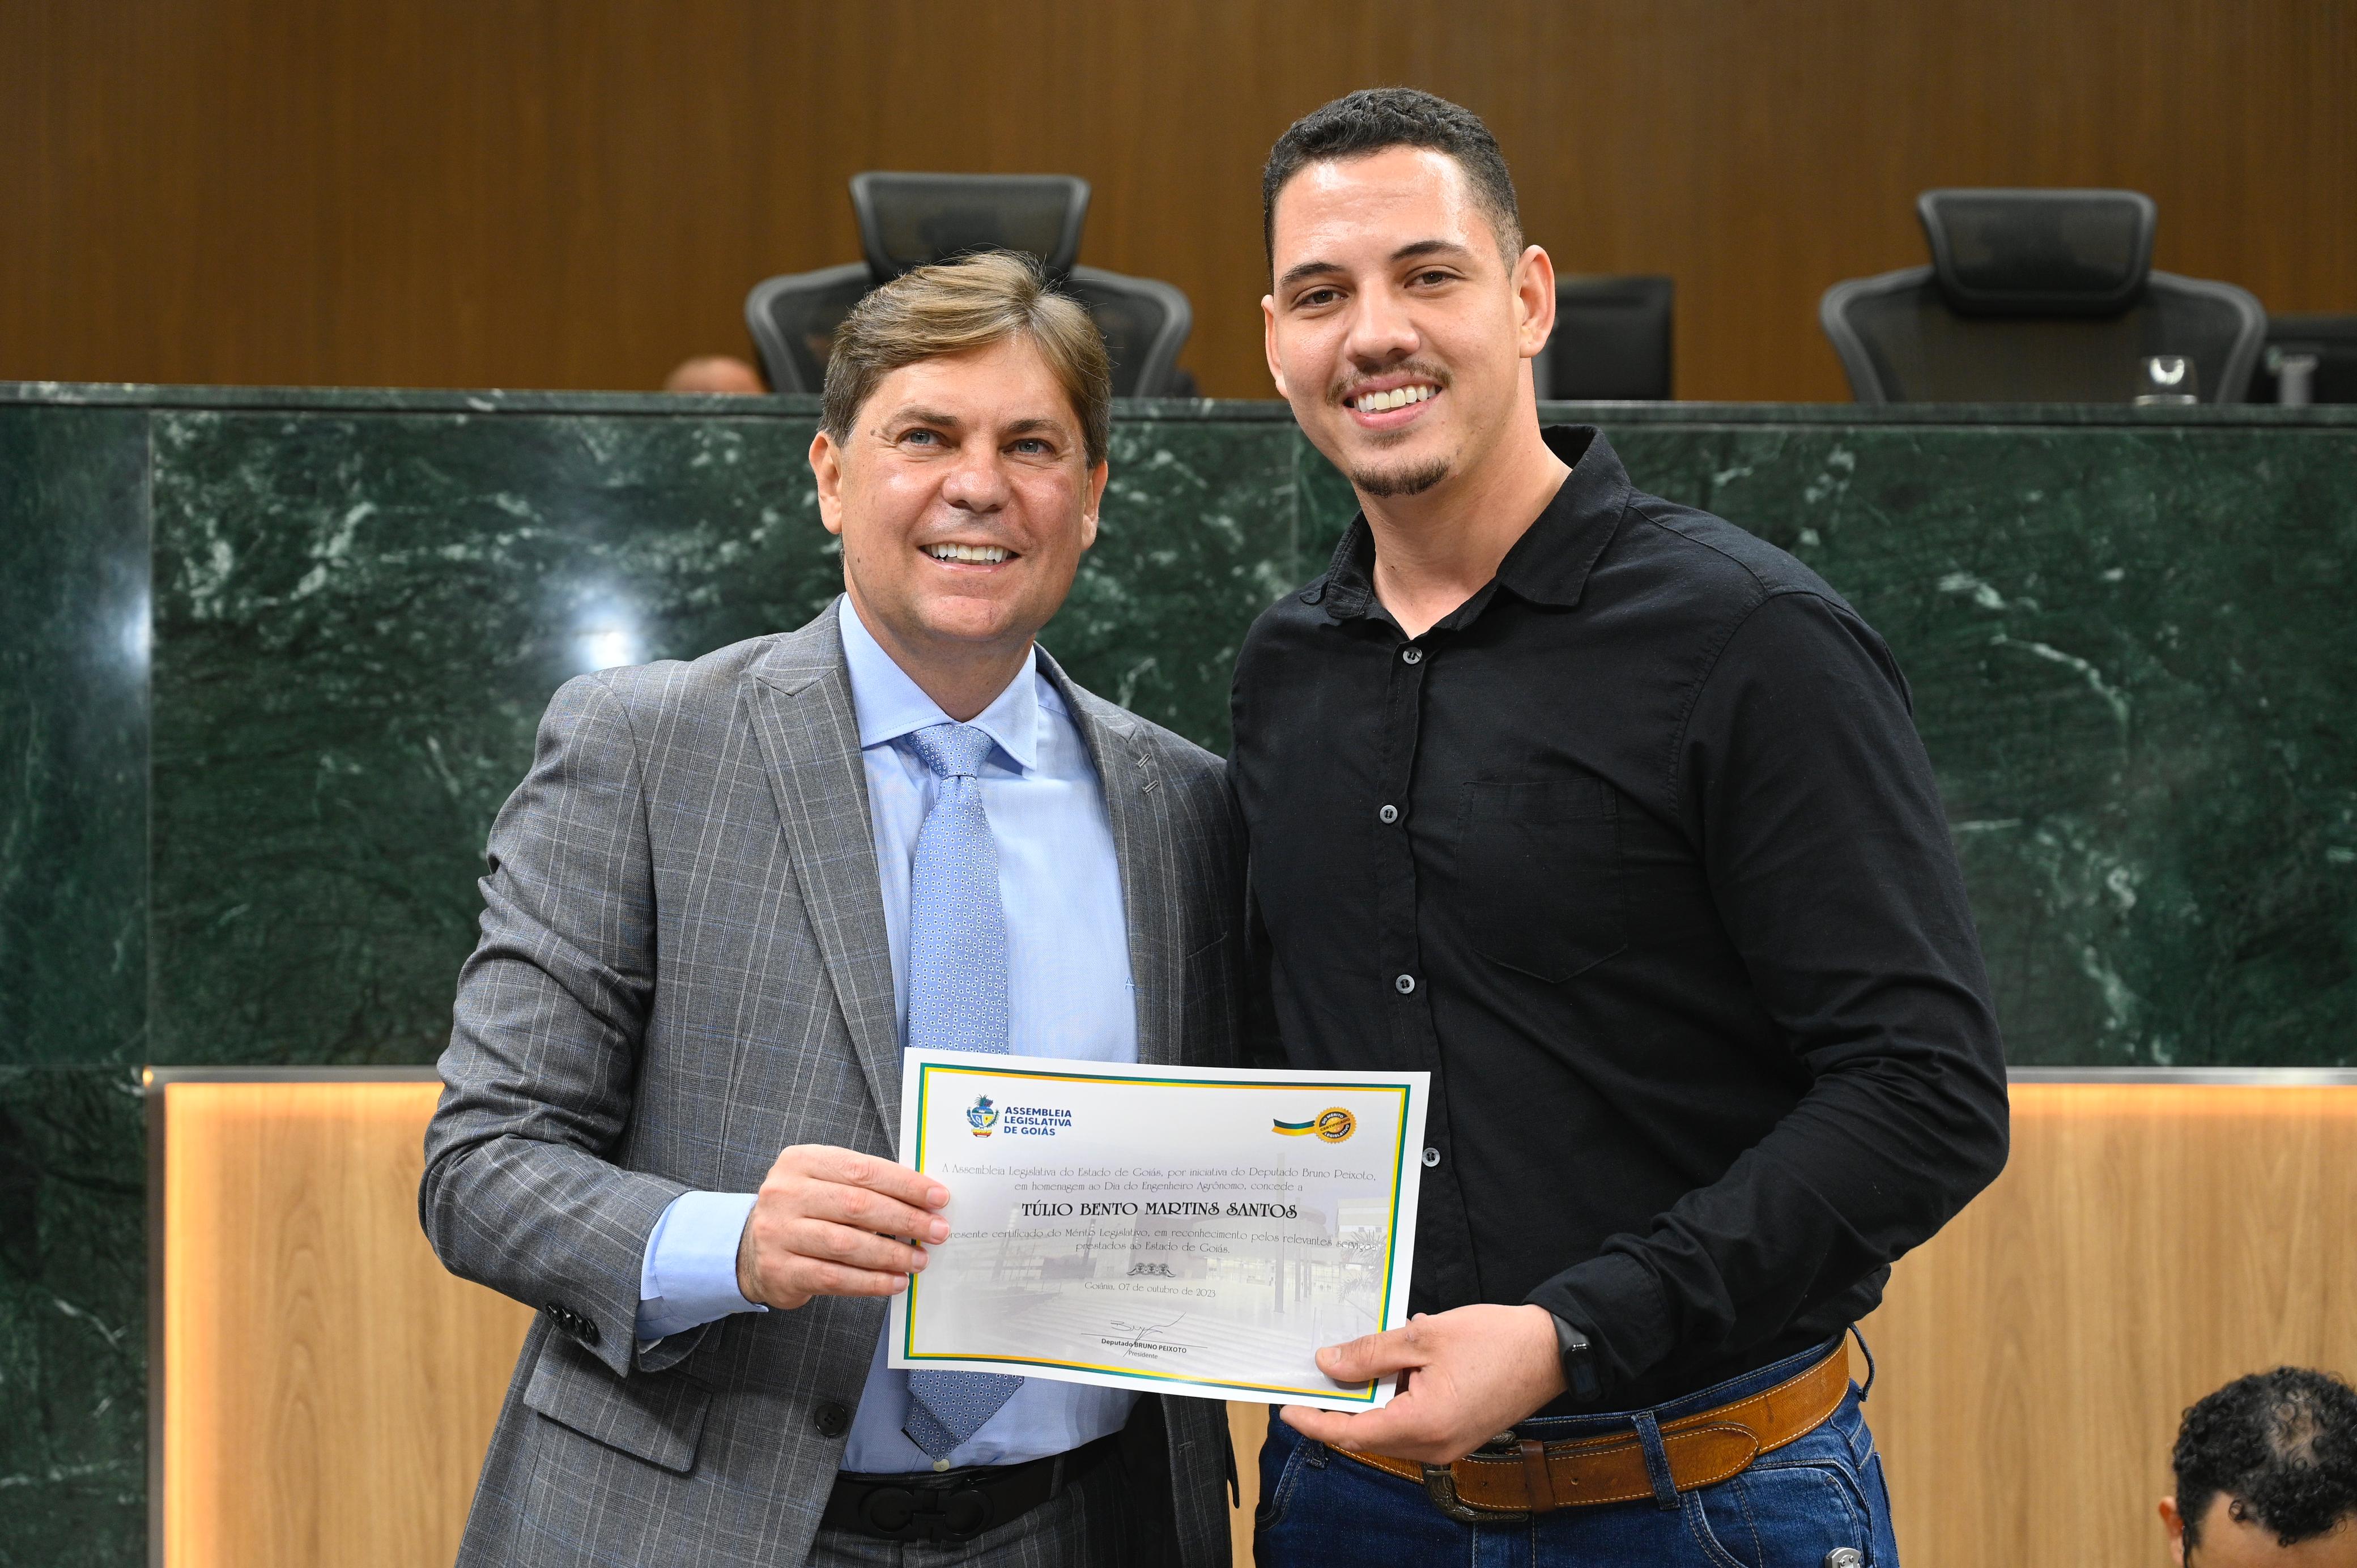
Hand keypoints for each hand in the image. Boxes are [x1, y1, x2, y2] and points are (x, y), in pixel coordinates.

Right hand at [735, 1145, 950, 1309]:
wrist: (751, 1249)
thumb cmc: (804, 1211)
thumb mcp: (824, 1183)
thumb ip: (864, 1185)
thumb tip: (923, 1200)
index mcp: (801, 1161)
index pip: (862, 1169)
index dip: (905, 1184)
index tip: (938, 1198)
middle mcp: (785, 1193)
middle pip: (857, 1205)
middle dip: (905, 1219)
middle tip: (938, 1231)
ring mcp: (778, 1232)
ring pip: (847, 1244)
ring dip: (892, 1254)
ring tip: (920, 1260)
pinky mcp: (780, 1270)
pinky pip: (835, 1278)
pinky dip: (871, 1282)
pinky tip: (895, 1282)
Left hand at [1279, 1303, 1567, 1464]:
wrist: (1551, 1350)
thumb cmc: (1495, 1340)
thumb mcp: (1423, 1336)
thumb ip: (1371, 1354)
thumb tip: (1329, 1364)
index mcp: (1423, 1424)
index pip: (1352, 1433)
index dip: (1315, 1422)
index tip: (1288, 1410)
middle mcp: (1434, 1446)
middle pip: (1367, 1435)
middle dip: (1339, 1408)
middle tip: (1315, 1377)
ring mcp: (1448, 1445)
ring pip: (1389, 1430)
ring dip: (1369, 1402)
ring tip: (1360, 1363)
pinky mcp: (1457, 1435)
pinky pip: (1412, 1425)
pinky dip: (1395, 1401)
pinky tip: (1399, 1366)